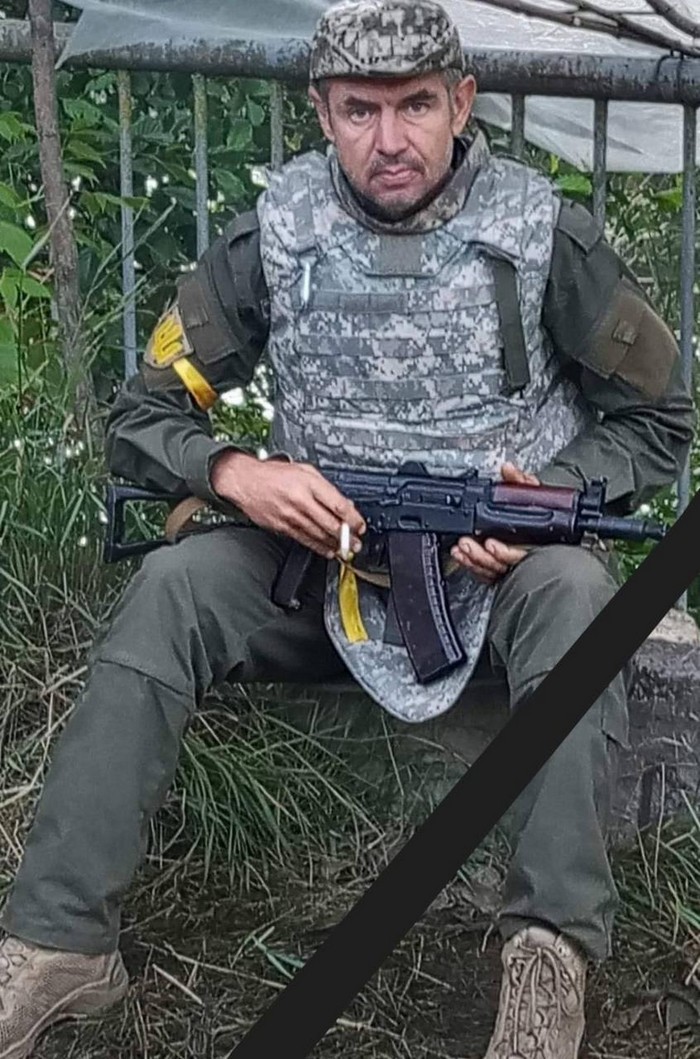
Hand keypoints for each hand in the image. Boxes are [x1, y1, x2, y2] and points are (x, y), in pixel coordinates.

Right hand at [210, 451, 365, 558]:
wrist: (245, 481)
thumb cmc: (274, 474)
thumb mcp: (304, 471)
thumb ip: (325, 487)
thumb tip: (343, 504)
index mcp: (309, 483)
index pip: (337, 504)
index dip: (352, 518)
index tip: (359, 525)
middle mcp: (300, 500)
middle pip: (330, 523)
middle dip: (347, 537)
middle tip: (356, 543)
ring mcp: (290, 515)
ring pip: (318, 534)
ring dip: (335, 544)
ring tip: (346, 550)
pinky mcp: (282, 526)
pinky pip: (304, 539)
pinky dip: (318, 547)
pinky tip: (327, 550)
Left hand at [451, 461, 539, 583]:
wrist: (540, 521)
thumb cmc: (537, 506)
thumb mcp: (530, 491)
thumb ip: (520, 481)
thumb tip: (508, 469)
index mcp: (536, 540)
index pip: (523, 554)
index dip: (506, 552)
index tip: (490, 544)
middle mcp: (525, 555)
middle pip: (503, 565)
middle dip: (482, 557)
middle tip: (466, 543)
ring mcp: (513, 564)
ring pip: (493, 571)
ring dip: (474, 561)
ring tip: (460, 549)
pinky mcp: (502, 569)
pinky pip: (487, 574)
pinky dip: (472, 566)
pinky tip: (461, 557)